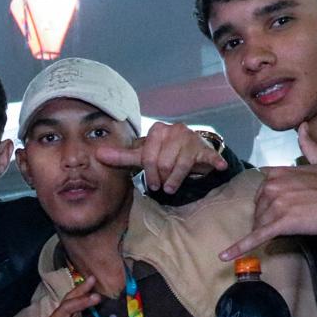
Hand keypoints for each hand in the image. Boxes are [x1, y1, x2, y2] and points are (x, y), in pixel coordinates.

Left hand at [96, 121, 228, 195]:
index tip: (152, 184)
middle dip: (162, 178)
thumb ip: (121, 156)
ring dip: (176, 180)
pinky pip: (209, 156)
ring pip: (180, 165)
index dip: (149, 174)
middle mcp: (174, 130)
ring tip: (172, 187)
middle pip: (163, 163)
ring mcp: (191, 138)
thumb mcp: (142, 156)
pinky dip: (214, 162)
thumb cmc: (162, 154)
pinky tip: (218, 167)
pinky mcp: (205, 147)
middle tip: (163, 186)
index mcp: (157, 130)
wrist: (190, 150)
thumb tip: (97, 154)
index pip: (148, 156)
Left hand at [223, 122, 316, 260]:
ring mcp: (276, 204)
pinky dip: (239, 248)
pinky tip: (224, 256)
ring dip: (269, 231)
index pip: (261, 191)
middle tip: (291, 221)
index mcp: (278, 172)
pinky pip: (256, 237)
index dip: (269, 202)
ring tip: (289, 230)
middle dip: (268, 217)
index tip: (282, 207)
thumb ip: (309, 144)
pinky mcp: (280, 223)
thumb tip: (303, 126)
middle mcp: (273, 186)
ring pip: (260, 224)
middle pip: (258, 209)